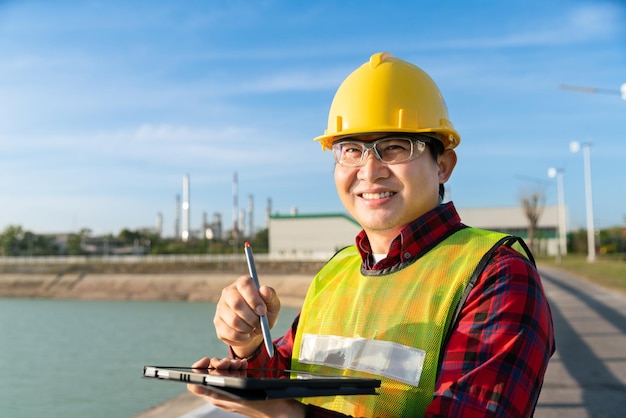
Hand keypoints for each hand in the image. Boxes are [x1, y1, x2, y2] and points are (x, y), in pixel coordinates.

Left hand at [187, 357, 304, 417]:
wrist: (283, 412)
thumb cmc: (265, 405)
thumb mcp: (244, 394)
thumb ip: (224, 387)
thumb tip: (208, 377)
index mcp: (219, 398)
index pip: (196, 384)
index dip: (197, 369)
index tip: (207, 360)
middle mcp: (222, 394)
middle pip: (210, 373)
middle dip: (219, 363)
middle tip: (231, 362)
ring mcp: (232, 390)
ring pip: (223, 371)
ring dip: (230, 363)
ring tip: (240, 363)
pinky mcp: (242, 386)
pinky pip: (235, 372)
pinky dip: (239, 365)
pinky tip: (245, 365)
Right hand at [214, 275, 280, 357]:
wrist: (254, 329)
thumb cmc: (264, 313)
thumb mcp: (272, 305)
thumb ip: (270, 297)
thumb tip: (264, 290)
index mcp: (242, 283)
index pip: (245, 284)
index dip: (254, 299)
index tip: (262, 311)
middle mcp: (228, 292)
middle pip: (236, 304)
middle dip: (251, 317)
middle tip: (259, 323)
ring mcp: (220, 307)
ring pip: (234, 321)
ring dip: (248, 328)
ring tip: (254, 327)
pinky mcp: (217, 322)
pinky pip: (231, 333)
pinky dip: (243, 337)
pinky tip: (246, 334)